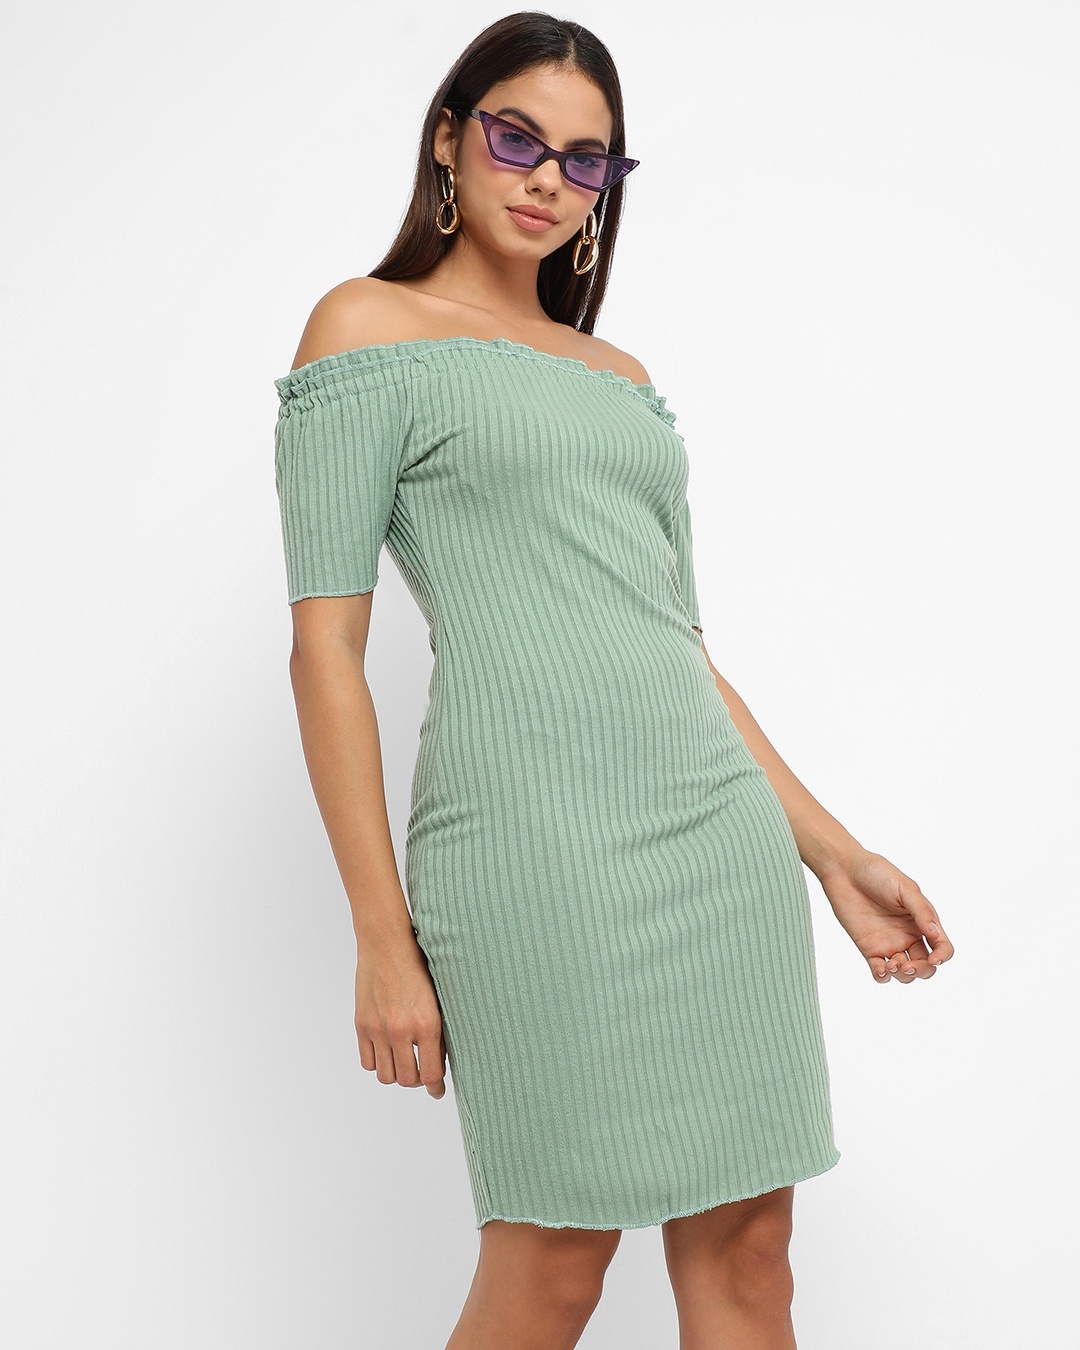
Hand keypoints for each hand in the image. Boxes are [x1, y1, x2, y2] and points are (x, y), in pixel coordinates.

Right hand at [354, 934, 446, 1097]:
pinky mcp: (361, 1025)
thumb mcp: (437, 998)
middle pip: (408, 1080)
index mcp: (427, 1024)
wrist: (386, 943)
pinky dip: (377, 1062)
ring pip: (386, 1075)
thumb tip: (439, 1062)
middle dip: (417, 1080)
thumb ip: (437, 1031)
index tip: (437, 1091)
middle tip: (421, 1072)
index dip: (436, 1087)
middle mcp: (401, 1030)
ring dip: (396, 1073)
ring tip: (403, 1061)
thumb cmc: (417, 965)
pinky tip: (385, 1051)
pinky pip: (367, 1061)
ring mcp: (378, 1029)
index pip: (431, 1074)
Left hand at [818, 848, 954, 983]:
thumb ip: (921, 911)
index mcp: (921, 921)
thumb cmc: (877, 873)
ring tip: (891, 965)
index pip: (941, 946)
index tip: (934, 959)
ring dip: (903, 976)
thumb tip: (935, 934)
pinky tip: (881, 969)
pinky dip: (883, 976)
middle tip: (907, 965)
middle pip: (926, 966)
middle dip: (921, 971)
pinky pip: (879, 971)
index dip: (942, 956)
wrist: (844, 870)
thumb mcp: (905, 888)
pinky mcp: (869, 948)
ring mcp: (889, 943)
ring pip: (905, 973)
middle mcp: (909, 935)